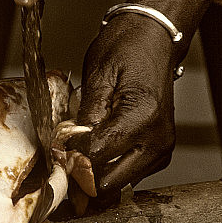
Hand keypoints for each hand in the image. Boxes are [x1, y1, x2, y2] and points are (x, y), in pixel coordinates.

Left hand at [77, 15, 178, 198]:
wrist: (155, 38)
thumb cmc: (127, 48)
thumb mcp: (98, 75)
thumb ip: (86, 116)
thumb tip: (71, 147)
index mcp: (142, 117)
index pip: (96, 156)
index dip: (72, 156)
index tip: (59, 147)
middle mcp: (157, 139)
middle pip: (109, 181)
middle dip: (84, 173)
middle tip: (66, 157)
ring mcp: (162, 148)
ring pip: (119, 184)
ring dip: (98, 174)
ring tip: (84, 151)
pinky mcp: (161, 152)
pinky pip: (130, 175)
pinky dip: (112, 169)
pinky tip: (101, 151)